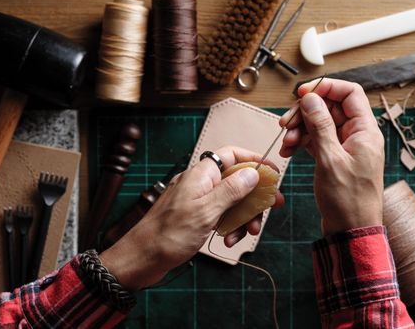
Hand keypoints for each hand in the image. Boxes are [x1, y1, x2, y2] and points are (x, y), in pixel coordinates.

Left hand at [100, 146, 283, 290]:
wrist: (141, 259)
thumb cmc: (167, 234)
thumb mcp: (205, 212)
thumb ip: (231, 191)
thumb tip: (253, 173)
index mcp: (201, 175)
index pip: (232, 155)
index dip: (254, 160)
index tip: (273, 171)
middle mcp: (201, 184)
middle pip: (237, 181)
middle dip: (254, 196)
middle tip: (271, 209)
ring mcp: (199, 201)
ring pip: (232, 201)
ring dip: (243, 217)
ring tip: (246, 234)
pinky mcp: (197, 217)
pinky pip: (221, 216)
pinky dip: (229, 227)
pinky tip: (228, 240)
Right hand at [279, 78, 383, 234]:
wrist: (350, 230)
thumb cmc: (347, 200)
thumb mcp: (330, 159)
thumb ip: (320, 126)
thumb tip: (311, 98)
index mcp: (365, 131)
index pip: (350, 93)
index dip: (326, 88)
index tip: (302, 93)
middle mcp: (357, 135)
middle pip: (330, 108)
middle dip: (305, 113)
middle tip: (285, 124)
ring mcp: (346, 147)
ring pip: (320, 124)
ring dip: (300, 129)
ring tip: (285, 143)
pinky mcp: (335, 158)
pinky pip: (317, 140)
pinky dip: (302, 142)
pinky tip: (288, 151)